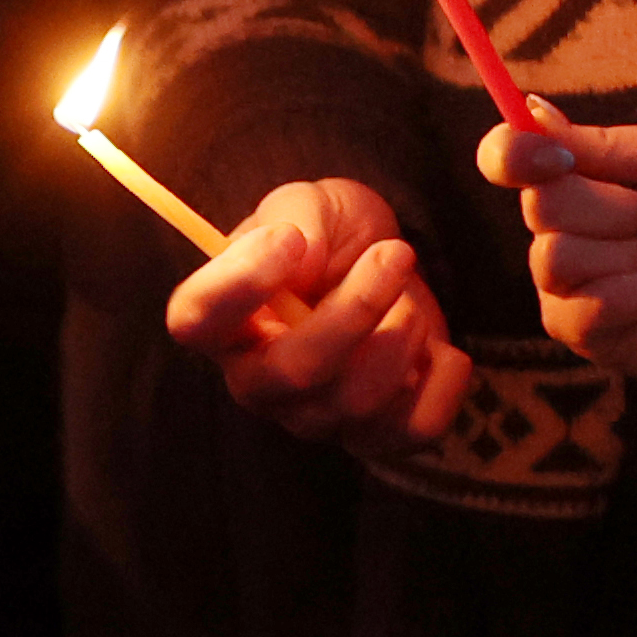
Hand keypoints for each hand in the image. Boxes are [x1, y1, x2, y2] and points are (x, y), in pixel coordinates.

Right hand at [164, 178, 469, 454]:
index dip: (239, 283)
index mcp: (224, 320)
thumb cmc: (332, 236)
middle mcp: (258, 379)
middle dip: (356, 308)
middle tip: (394, 254)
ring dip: (401, 337)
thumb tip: (299, 255)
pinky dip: (442, 385)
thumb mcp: (312, 203)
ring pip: (356, 402)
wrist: (386, 263)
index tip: (287, 239)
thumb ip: (297, 216)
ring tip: (408, 303)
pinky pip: (413, 432)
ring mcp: (315, 416)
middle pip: (292, 372)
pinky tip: (440, 352)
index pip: (194, 320)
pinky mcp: (375, 433)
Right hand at [488, 115, 636, 473]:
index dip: (511, 153)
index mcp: (577, 175)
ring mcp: (559, 280)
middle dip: (613, 208)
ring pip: (556, 256)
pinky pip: (583, 306)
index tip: (553, 160)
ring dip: (632, 254)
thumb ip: (603, 140)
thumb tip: (530, 112)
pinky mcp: (572, 327)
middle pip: (540, 203)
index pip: (507, 155)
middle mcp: (558, 225)